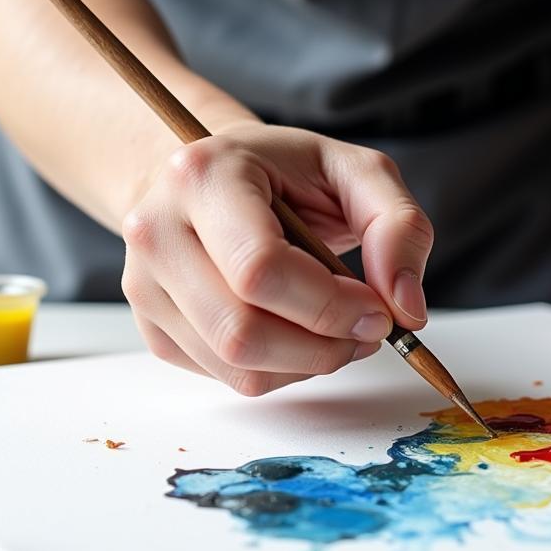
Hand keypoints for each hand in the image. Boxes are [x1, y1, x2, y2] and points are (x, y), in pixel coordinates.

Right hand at [121, 122, 433, 394]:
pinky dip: (279, 371)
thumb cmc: (284, 174)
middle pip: (241, 332)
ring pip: (235, 367)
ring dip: (306, 366)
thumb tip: (406, 309)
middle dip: (322, 348)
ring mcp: (144, 284)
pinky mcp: (151, 326)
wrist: (211, 179)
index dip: (330, 306)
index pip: (260, 270)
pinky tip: (296, 334)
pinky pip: (224, 377)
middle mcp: (156, 231)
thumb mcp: (356, 173)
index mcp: (202, 177)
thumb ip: (398, 227)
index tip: (378, 311)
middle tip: (365, 331)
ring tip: (337, 333)